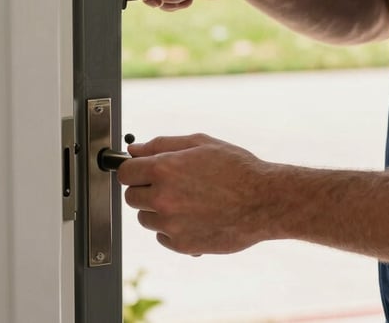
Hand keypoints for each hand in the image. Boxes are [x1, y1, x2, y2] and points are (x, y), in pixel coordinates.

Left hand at [118, 134, 276, 254]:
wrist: (263, 201)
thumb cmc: (236, 167)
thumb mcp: (201, 143)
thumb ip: (163, 145)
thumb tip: (134, 150)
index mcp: (164, 168)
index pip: (125, 172)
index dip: (134, 170)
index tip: (142, 171)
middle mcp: (163, 198)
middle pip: (131, 197)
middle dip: (146, 189)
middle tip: (172, 184)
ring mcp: (171, 224)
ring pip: (146, 218)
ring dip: (159, 210)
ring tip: (189, 199)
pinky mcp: (181, 245)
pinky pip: (162, 236)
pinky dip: (173, 228)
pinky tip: (196, 216)